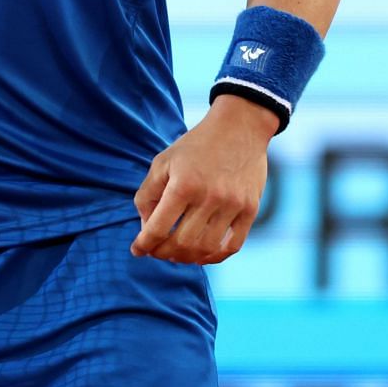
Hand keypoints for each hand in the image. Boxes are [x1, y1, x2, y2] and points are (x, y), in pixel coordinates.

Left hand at [131, 96, 278, 263]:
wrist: (239, 127)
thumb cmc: (195, 145)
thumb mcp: (163, 162)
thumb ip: (148, 194)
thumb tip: (146, 228)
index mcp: (183, 185)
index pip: (158, 228)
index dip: (144, 244)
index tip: (137, 250)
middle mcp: (208, 197)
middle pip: (181, 244)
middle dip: (163, 253)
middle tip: (156, 251)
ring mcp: (232, 205)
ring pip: (206, 249)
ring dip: (187, 258)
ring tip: (176, 254)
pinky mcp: (250, 209)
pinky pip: (232, 246)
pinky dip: (215, 257)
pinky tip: (202, 255)